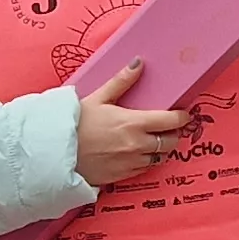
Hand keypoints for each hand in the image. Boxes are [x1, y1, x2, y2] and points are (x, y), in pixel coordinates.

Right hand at [72, 61, 191, 188]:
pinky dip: (145, 161)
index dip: (182, 117)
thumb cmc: (75, 123)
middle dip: (173, 134)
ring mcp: (131, 163)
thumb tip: (138, 63)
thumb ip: (121, 81)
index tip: (183, 114)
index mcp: (134, 123)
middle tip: (166, 127)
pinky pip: (144, 169)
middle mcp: (137, 145)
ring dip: (160, 149)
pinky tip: (136, 153)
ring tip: (152, 140)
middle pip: (171, 142)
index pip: (172, 121)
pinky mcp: (122, 176)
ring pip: (159, 157)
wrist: (55, 153)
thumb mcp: (97, 98)